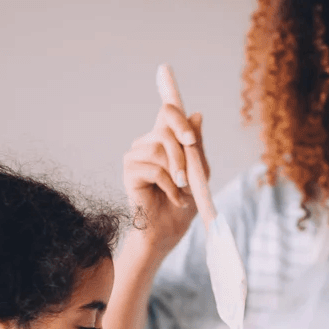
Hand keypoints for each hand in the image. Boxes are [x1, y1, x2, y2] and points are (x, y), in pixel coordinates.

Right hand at [122, 103, 209, 254]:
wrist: (170, 228)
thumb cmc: (185, 200)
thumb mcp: (199, 170)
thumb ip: (196, 144)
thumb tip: (196, 114)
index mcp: (165, 139)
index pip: (167, 112)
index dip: (171, 99)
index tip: (177, 105)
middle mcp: (147, 142)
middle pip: (166, 127)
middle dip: (185, 148)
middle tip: (190, 173)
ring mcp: (136, 155)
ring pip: (160, 147)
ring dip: (178, 171)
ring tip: (182, 189)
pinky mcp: (129, 171)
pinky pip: (155, 169)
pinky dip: (170, 186)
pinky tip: (174, 198)